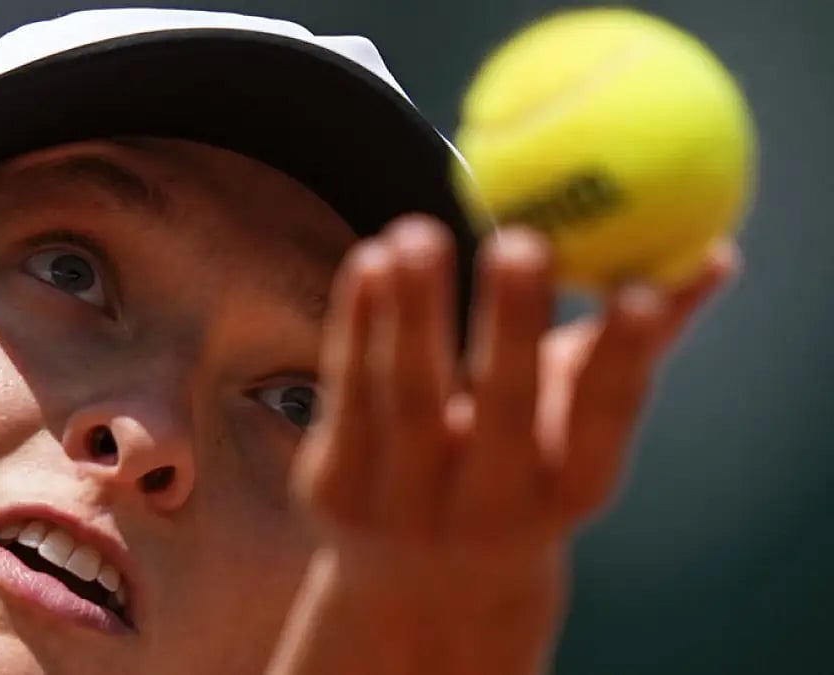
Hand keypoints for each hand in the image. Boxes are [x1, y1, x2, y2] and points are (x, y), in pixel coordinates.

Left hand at [268, 216, 738, 674]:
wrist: (421, 587)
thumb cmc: (518, 473)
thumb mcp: (574, 423)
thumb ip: (633, 341)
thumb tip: (711, 254)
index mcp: (566, 491)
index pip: (602, 425)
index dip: (622, 361)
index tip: (636, 287)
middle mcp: (489, 510)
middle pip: (501, 414)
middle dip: (512, 327)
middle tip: (521, 240)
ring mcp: (404, 506)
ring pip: (407, 399)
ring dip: (413, 313)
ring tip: (416, 232)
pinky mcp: (334, 490)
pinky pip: (346, 394)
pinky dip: (355, 324)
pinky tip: (370, 260)